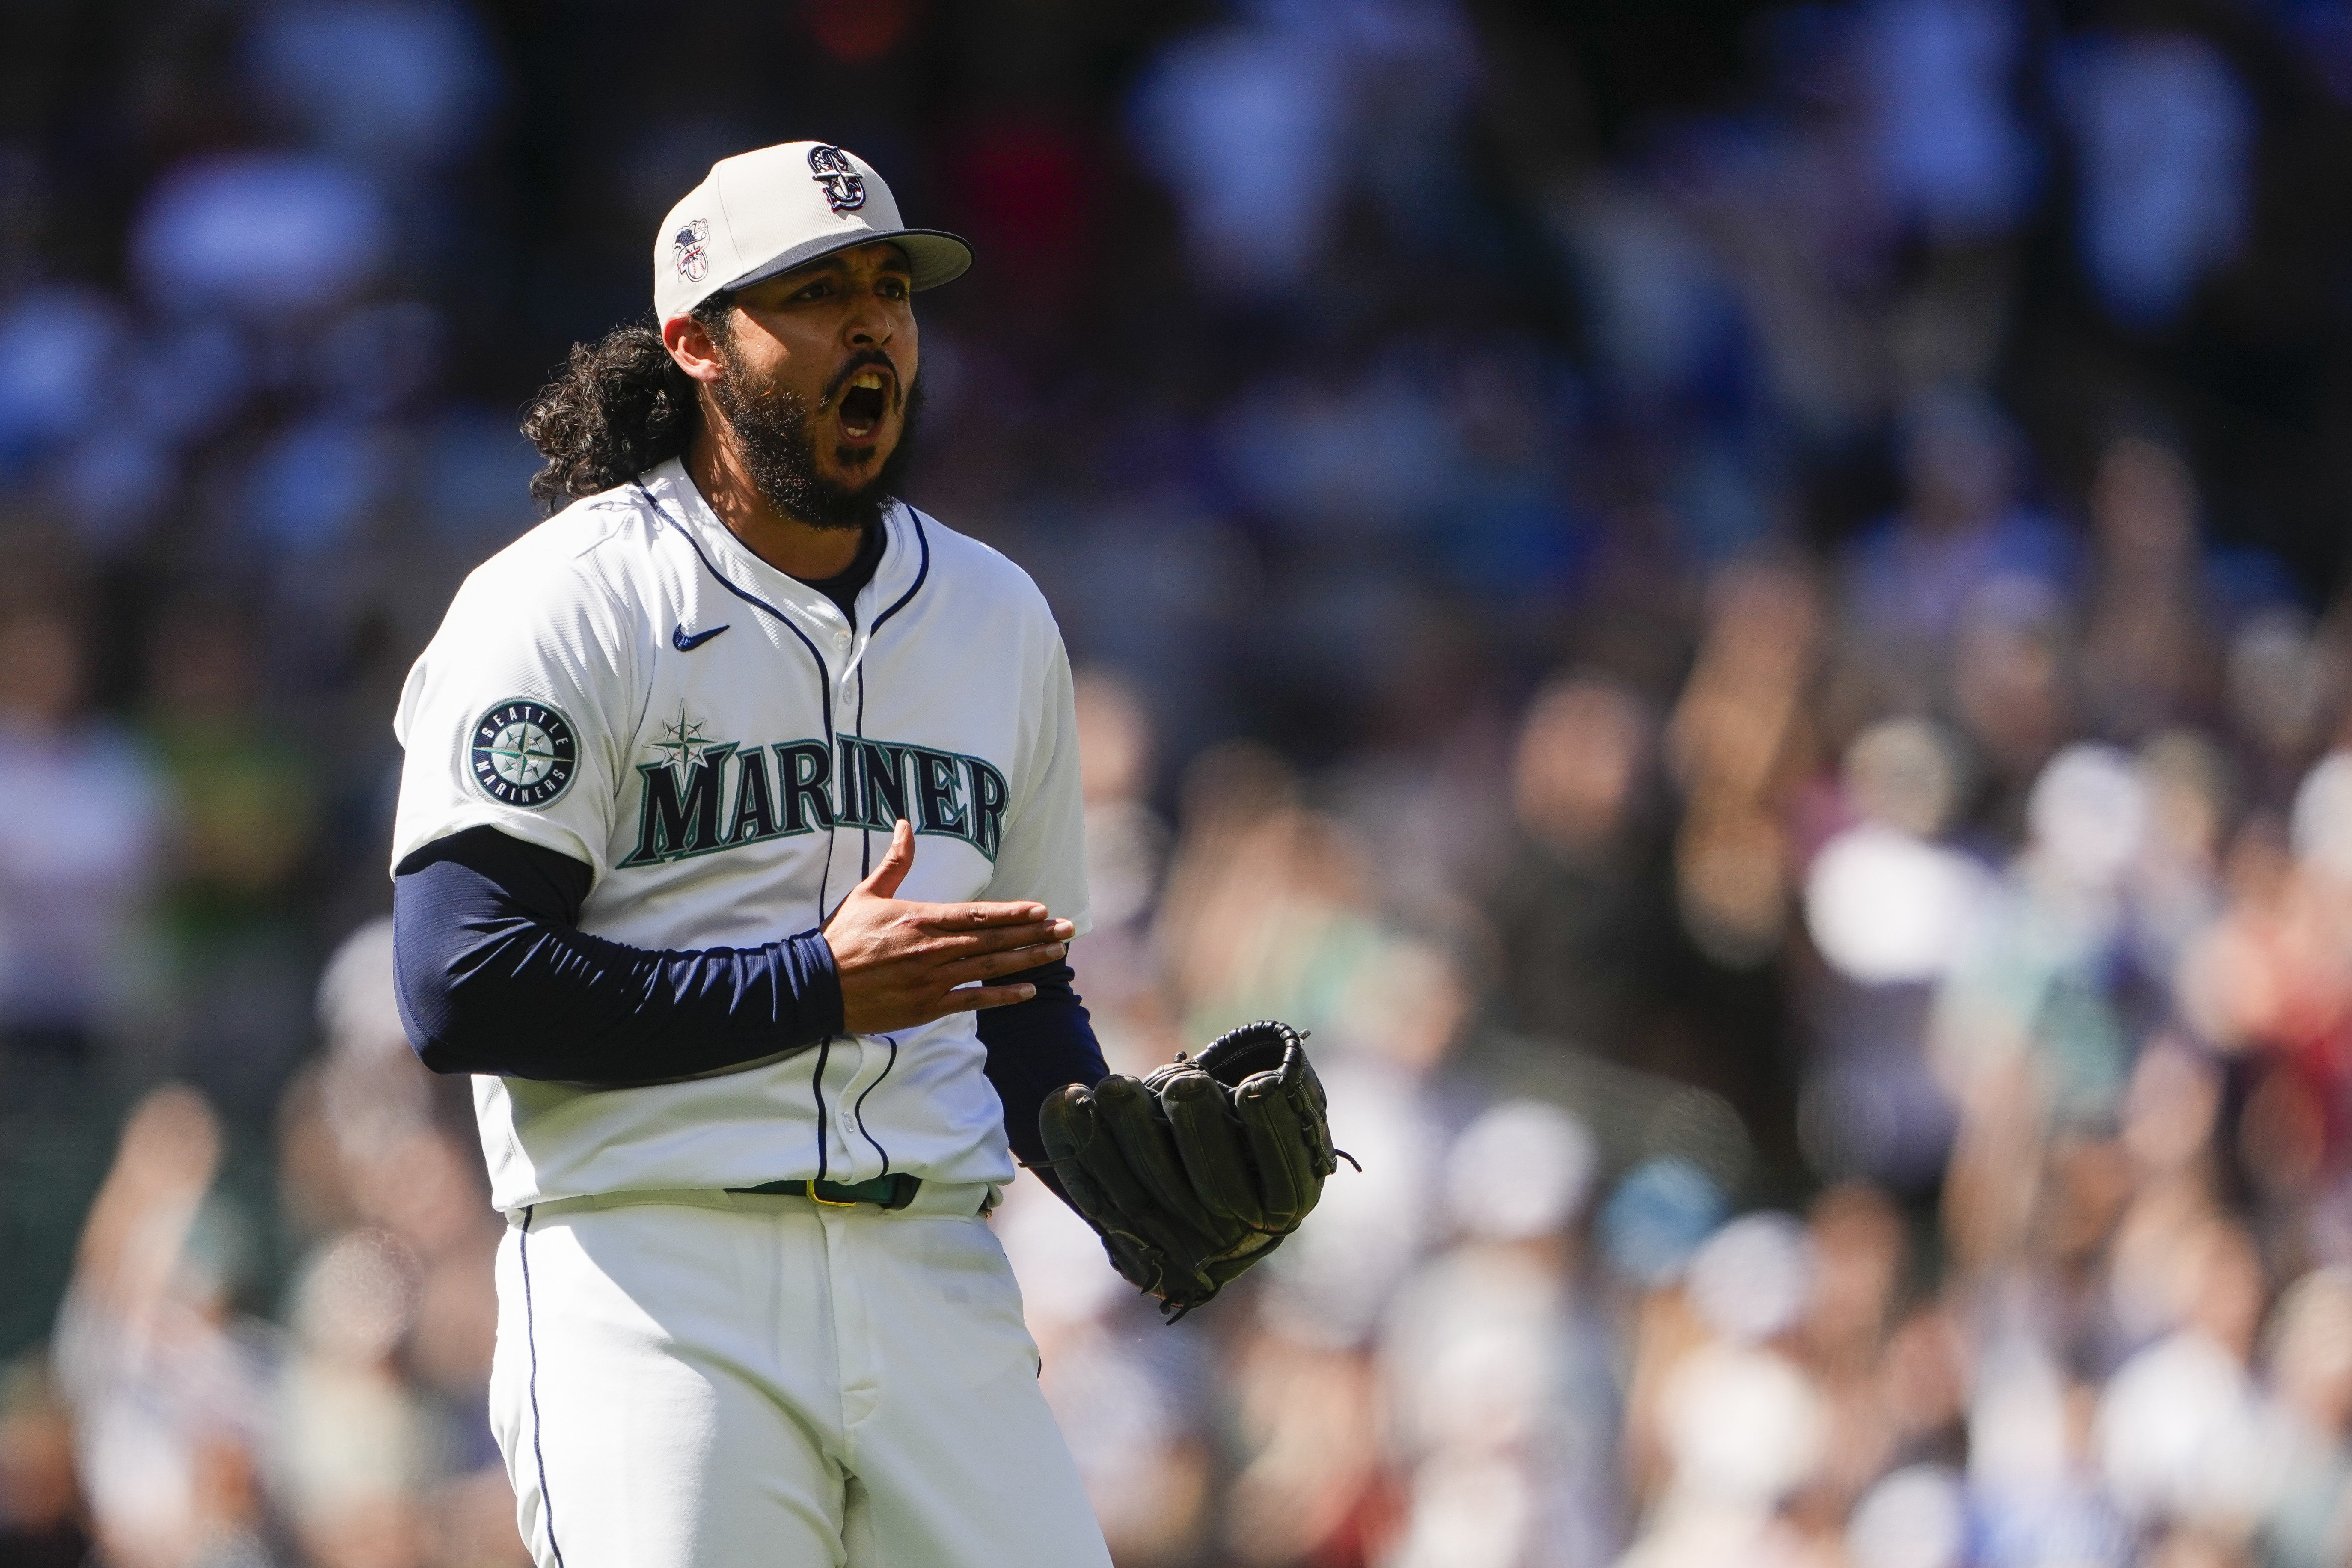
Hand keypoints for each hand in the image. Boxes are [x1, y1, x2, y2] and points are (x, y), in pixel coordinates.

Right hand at [824, 819, 1072, 1034]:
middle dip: (1034, 934)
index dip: (1013, 912)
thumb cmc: (843, 938)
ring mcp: (932, 980)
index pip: (977, 914)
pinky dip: (1002, 996)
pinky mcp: (927, 1007)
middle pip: (994, 940)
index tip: (1042, 909)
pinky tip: (1028, 991)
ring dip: (1028, 960)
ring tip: (1058, 953)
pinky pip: (973, 1000)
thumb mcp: (867, 893)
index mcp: (921, 919)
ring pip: (990, 968)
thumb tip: (905, 823)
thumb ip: (894, 862)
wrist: (816, 985)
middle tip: (1068, 928)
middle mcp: (933, 949)